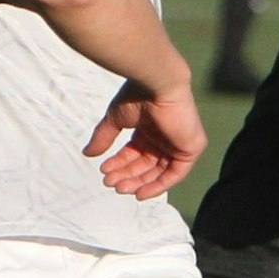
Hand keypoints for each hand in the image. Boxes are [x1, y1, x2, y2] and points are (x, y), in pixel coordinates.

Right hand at [83, 81, 206, 200]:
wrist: (158, 84)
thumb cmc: (138, 95)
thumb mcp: (115, 119)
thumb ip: (103, 137)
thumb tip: (87, 154)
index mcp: (150, 128)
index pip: (135, 152)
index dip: (120, 164)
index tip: (104, 171)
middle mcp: (165, 137)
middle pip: (145, 164)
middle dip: (127, 175)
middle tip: (110, 183)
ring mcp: (179, 143)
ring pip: (158, 172)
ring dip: (139, 182)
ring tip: (120, 188)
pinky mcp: (190, 150)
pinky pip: (175, 174)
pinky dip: (158, 186)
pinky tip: (140, 193)